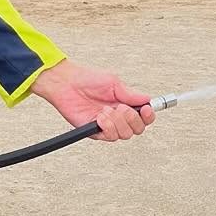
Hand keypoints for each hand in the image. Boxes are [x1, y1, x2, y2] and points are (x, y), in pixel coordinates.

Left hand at [31, 59, 154, 141]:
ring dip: (117, 122)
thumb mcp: (114, 83)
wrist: (67, 84)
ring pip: (125, 134)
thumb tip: (148, 100)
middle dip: (132, 119)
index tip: (145, 110)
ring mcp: (107, 125)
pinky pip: (109, 136)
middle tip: (121, 108)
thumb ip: (130, 94)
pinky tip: (100, 117)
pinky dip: (108, 126)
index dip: (148, 116)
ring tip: (106, 110)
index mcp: (125, 104)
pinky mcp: (95, 131)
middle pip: (138, 129)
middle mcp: (118, 117)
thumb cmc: (88, 79)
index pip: (144, 117)